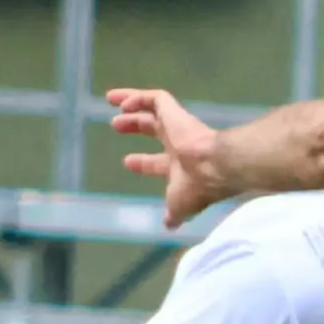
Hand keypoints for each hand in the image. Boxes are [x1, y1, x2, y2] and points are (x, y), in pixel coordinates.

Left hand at [107, 88, 229, 227]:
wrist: (214, 167)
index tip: (127, 161)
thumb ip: (174, 213)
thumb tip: (170, 225)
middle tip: (115, 124)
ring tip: (109, 98)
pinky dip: (137, 97)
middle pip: (154, 129)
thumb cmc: (197, 188)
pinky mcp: (176, 113)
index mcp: (180, 167)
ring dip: (131, 103)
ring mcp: (178, 127)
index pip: (159, 162)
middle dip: (134, 125)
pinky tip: (121, 103)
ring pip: (153, 107)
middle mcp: (180, 145)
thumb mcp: (180, 206)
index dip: (143, 162)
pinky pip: (156, 98)